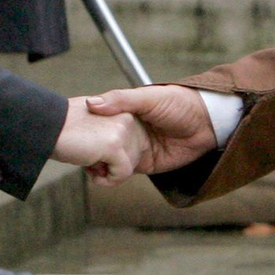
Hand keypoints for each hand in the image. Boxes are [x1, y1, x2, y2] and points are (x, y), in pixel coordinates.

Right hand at [50, 96, 144, 185]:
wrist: (46, 125)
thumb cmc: (67, 128)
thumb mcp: (98, 126)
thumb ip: (117, 135)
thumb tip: (125, 158)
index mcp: (125, 111)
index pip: (137, 145)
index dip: (117, 157)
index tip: (98, 153)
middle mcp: (128, 117)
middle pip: (136, 157)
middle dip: (113, 165)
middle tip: (90, 158)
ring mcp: (122, 129)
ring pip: (130, 166)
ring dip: (108, 172)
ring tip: (89, 160)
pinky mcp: (114, 144)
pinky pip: (122, 174)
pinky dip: (107, 180)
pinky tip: (91, 170)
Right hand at [86, 85, 217, 174]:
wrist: (206, 124)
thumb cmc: (179, 103)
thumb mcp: (149, 97)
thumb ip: (122, 100)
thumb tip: (92, 104)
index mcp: (125, 111)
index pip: (98, 120)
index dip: (83, 127)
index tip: (67, 132)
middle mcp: (127, 130)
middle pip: (99, 143)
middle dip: (87, 150)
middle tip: (75, 153)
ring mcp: (134, 148)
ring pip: (108, 160)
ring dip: (97, 166)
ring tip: (87, 166)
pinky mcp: (143, 165)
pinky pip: (122, 173)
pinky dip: (111, 177)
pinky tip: (101, 176)